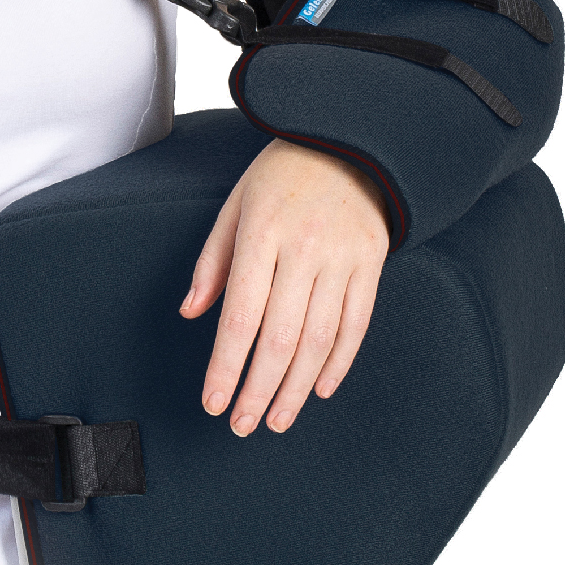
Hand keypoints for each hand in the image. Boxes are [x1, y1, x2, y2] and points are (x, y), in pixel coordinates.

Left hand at [179, 138, 389, 435]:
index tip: (213, 402)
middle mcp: (305, 248)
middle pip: (280, 337)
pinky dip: (338, 363)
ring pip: (319, 339)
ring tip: (277, 419)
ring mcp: (343, 257)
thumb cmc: (280, 175)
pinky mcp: (372, 262)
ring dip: (295, 388)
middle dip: (258, 390)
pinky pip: (356, 324)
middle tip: (242, 424)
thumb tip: (192, 313)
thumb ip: (212, 262)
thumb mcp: (235, 206)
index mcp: (262, 233)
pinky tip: (318, 389)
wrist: (348, 140)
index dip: (226, 367)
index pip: (241, 315)